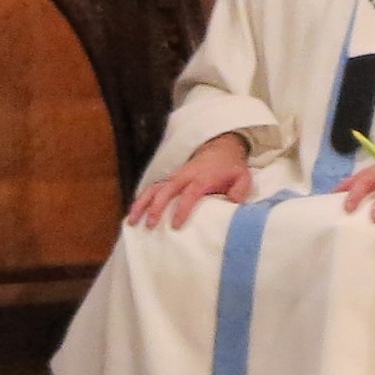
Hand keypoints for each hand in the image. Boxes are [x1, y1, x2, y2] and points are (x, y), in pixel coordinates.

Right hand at [130, 132, 253, 228]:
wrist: (221, 149)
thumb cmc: (231, 168)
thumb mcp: (242, 177)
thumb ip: (240, 190)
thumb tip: (232, 203)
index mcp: (203, 177)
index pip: (191, 193)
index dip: (183, 209)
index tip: (176, 225)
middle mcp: (185, 176)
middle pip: (167, 189)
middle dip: (157, 207)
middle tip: (149, 225)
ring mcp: (174, 177)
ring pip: (154, 188)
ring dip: (142, 203)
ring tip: (132, 221)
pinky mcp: (168, 179)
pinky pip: (151, 188)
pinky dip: (140, 200)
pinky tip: (132, 214)